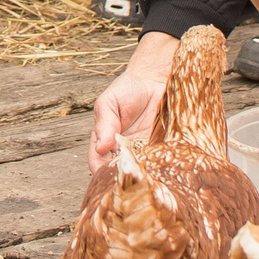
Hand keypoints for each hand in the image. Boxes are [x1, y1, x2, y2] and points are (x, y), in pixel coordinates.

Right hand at [88, 30, 177, 170]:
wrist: (155, 81)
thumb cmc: (128, 89)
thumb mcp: (109, 102)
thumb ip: (104, 123)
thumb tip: (100, 148)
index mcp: (104, 140)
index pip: (97, 162)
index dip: (101, 170)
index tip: (109, 172)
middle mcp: (122, 150)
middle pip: (118, 173)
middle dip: (122, 178)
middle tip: (130, 176)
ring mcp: (141, 152)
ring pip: (138, 173)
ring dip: (141, 176)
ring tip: (147, 174)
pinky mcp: (160, 150)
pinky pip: (157, 165)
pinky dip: (158, 169)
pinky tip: (161, 168)